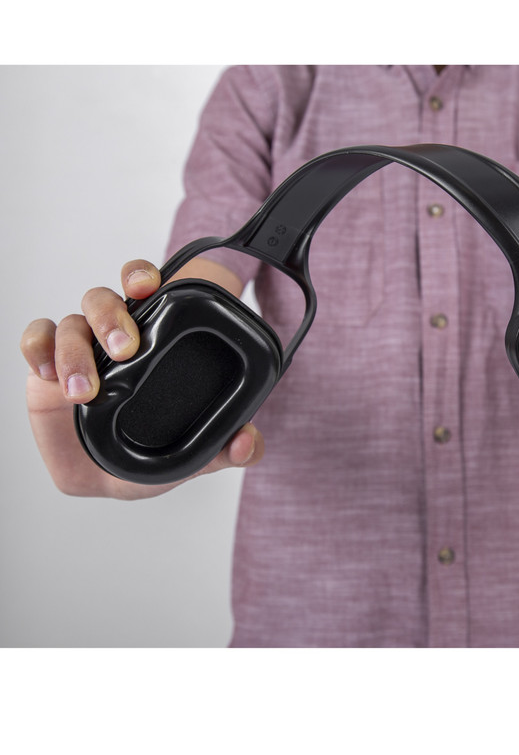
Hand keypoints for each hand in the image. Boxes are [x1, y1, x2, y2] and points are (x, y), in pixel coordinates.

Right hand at [20, 260, 263, 499]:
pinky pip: (36, 342)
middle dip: (112, 316)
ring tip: (85, 390)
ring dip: (74, 348)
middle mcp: (113, 337)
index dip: (142, 276)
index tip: (149, 287)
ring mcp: (79, 350)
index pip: (143, 289)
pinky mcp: (47, 369)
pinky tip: (49, 374)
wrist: (108, 478)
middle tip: (125, 349)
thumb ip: (226, 448)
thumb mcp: (196, 452)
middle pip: (103, 299)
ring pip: (70, 322)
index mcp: (153, 338)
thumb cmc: (153, 449)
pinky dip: (38, 349)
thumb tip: (247, 443)